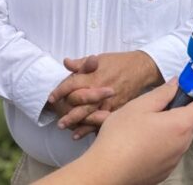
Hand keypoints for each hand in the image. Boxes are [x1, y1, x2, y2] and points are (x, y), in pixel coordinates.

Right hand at [34, 81, 192, 184]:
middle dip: (184, 110)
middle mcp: (183, 144)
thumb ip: (163, 92)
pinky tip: (142, 143)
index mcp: (181, 125)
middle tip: (161, 106)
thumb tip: (177, 84)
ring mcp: (175, 160)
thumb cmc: (120, 137)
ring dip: (172, 128)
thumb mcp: (139, 106)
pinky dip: (163, 144)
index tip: (189, 90)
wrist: (105, 173)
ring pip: (182, 137)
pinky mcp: (165, 171)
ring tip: (146, 126)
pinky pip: (171, 152)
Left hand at [49, 51, 163, 132]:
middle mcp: (100, 90)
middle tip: (60, 124)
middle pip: (81, 105)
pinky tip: (89, 134)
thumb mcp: (100, 59)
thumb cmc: (119, 62)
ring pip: (93, 115)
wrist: (141, 67)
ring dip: (81, 125)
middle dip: (70, 115)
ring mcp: (110, 100)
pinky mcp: (118, 107)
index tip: (51, 98)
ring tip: (71, 132)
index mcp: (94, 76)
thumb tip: (66, 62)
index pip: (72, 85)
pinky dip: (96, 127)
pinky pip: (106, 119)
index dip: (59, 92)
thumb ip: (81, 63)